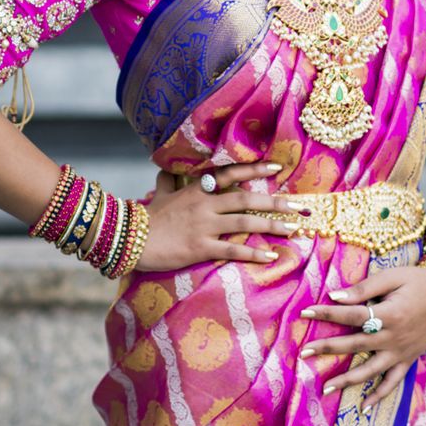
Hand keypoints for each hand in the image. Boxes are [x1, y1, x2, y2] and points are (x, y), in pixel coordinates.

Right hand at [134, 160, 306, 272]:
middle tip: (297, 205)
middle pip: (246, 198)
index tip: (277, 168)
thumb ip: (167, 181)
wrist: (128, 237)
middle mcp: (204, 204)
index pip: (230, 174)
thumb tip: (166, 170)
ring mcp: (204, 225)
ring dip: (271, 225)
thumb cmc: (145, 217)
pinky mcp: (200, 247)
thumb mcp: (158, 194)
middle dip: (274, 202)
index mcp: (196, 190)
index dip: (254, 170)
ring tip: (292, 229)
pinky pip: (232, 249)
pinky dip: (253, 253)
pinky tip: (270, 256)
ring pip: (245, 221)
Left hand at [296, 265, 425, 409]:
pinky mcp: (408, 360)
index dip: (327, 313)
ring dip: (347, 380)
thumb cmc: (418, 281)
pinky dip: (379, 395)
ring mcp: (402, 352)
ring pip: (371, 371)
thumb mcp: (392, 277)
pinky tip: (363, 407)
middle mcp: (394, 337)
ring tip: (325, 388)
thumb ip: (364, 287)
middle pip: (355, 345)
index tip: (305, 312)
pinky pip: (393, 382)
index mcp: (389, 314)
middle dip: (328, 349)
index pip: (351, 315)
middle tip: (303, 354)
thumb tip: (335, 296)